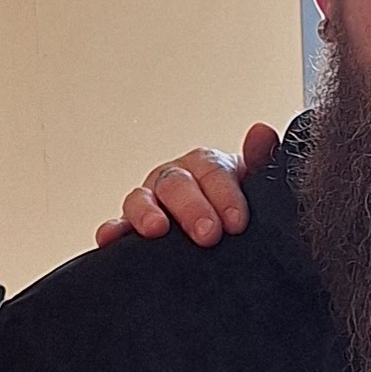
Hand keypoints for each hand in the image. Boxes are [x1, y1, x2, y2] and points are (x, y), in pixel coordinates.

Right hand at [99, 123, 278, 249]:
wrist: (228, 238)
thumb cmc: (240, 210)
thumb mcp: (257, 187)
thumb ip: (260, 161)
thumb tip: (261, 132)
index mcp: (206, 167)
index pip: (211, 170)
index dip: (224, 194)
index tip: (237, 222)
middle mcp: (175, 180)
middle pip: (176, 183)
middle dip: (191, 207)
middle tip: (208, 233)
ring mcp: (151, 203)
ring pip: (141, 199)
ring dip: (147, 213)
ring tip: (157, 230)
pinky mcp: (132, 228)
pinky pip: (117, 226)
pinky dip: (111, 231)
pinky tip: (108, 240)